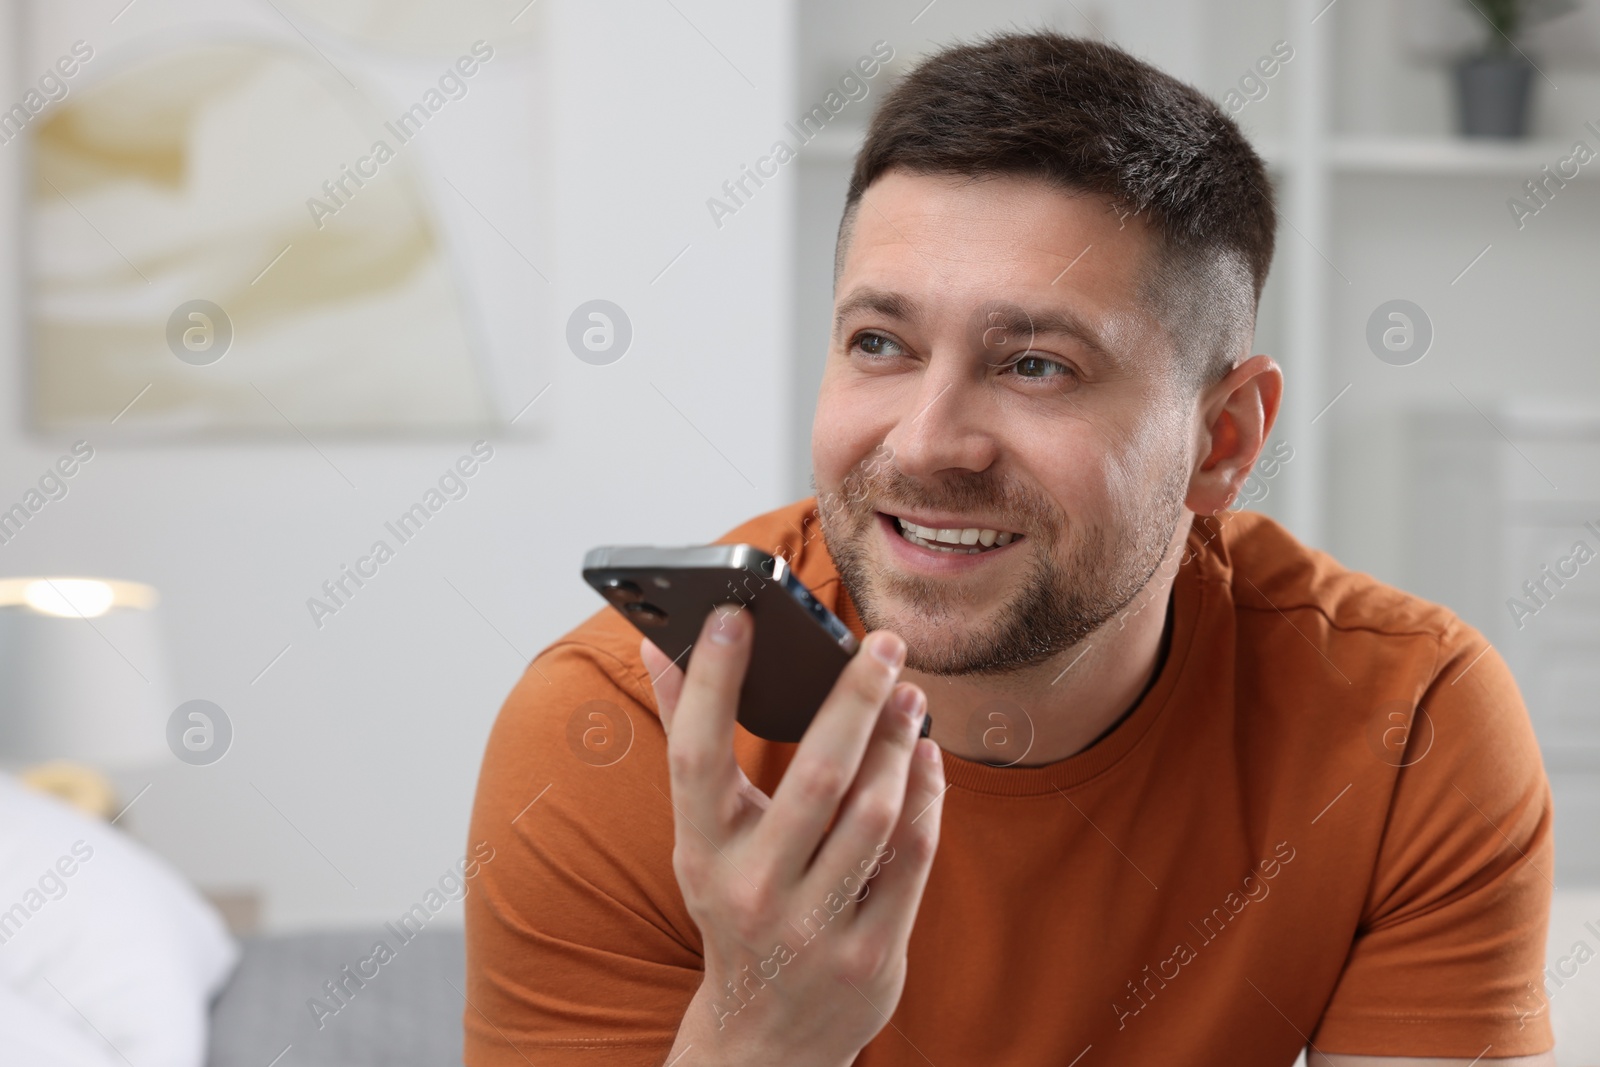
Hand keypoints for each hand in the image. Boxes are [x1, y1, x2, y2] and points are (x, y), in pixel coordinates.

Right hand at [642, 605, 944, 1066]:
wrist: (764, 1035)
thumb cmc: (733, 902)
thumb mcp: (701, 833)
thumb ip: (685, 735)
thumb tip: (657, 643)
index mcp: (700, 852)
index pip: (695, 753)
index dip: (711, 679)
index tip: (737, 611)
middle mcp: (752, 890)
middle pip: (812, 777)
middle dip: (854, 701)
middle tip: (885, 644)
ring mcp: (814, 927)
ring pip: (874, 814)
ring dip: (899, 744)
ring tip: (911, 697)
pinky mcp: (871, 953)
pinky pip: (912, 858)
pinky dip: (927, 797)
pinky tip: (926, 756)